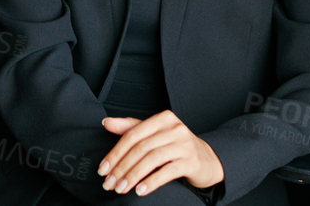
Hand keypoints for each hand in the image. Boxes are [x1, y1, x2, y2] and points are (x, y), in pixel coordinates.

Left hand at [99, 112, 222, 196]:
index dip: (115, 153)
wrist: (207, 160)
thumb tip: (106, 123)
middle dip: (121, 168)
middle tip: (109, 184)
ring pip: (152, 159)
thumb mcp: (155, 134)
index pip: (132, 135)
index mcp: (163, 118)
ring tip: (121, 188)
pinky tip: (140, 190)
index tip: (103, 169)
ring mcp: (184, 144)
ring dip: (133, 176)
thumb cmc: (176, 146)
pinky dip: (151, 182)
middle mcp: (174, 128)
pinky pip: (167, 172)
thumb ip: (131, 128)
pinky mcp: (191, 161)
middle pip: (141, 148)